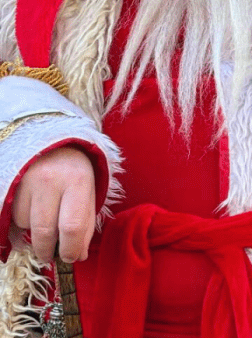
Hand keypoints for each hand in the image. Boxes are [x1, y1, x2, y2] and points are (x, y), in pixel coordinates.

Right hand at [12, 147, 95, 262]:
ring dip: (36, 234)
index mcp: (78, 181)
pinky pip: (15, 216)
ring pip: (27, 225)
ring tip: (48, 223)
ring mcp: (27, 182)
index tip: (71, 258)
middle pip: (45, 231)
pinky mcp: (11, 185)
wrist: (55, 145)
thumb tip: (78, 255)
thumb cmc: (77, 174)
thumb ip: (85, 224)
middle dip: (49, 251)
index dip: (71, 248)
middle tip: (52, 256)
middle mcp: (50, 181)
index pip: (72, 226)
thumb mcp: (90, 194)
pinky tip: (35, 210)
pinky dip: (25, 221)